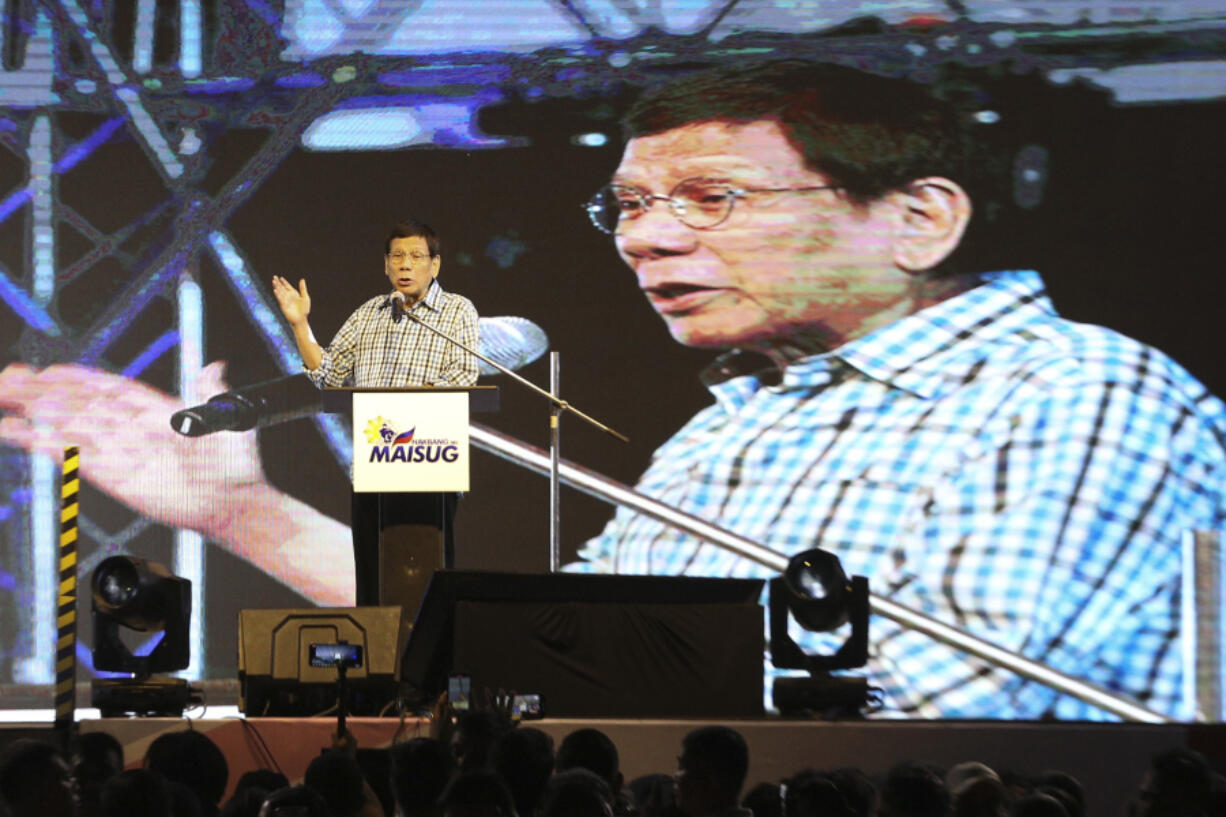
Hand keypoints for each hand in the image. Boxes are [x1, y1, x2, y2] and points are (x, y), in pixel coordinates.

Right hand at [0, 361, 265, 537]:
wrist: (235, 504)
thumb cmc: (235, 465)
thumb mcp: (226, 420)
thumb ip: (210, 393)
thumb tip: (215, 365)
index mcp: (157, 411)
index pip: (110, 389)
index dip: (78, 379)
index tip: (48, 370)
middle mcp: (134, 429)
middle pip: (81, 405)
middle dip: (44, 392)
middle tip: (7, 379)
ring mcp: (122, 452)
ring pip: (71, 428)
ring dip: (37, 414)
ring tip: (4, 399)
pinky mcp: (115, 478)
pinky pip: (78, 458)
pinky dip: (50, 446)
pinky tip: (24, 435)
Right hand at [271, 275, 310, 325]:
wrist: (301, 319)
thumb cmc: (304, 309)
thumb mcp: (305, 297)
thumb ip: (303, 288)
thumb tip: (302, 279)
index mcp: (294, 294)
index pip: (287, 286)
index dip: (284, 282)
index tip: (280, 277)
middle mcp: (288, 296)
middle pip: (282, 288)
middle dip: (278, 283)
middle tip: (274, 277)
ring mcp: (285, 301)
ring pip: (280, 292)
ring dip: (276, 287)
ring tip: (273, 281)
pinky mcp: (283, 305)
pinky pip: (280, 299)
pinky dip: (277, 294)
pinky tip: (275, 290)